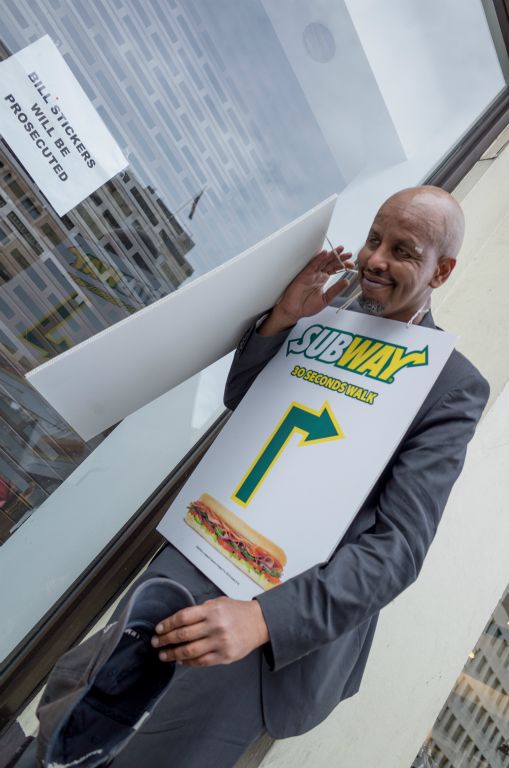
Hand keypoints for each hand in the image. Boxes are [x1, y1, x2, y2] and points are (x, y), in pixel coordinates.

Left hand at [151, 596, 268, 667]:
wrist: (259, 623)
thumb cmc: (237, 611)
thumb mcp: (219, 602)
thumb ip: (201, 610)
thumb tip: (179, 621)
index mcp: (212, 610)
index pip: (183, 617)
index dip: (168, 624)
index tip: (158, 629)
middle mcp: (215, 626)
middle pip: (183, 634)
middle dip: (166, 640)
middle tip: (155, 643)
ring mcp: (220, 642)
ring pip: (190, 651)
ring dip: (173, 654)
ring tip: (163, 655)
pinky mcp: (224, 656)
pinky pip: (201, 661)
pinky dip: (188, 662)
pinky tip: (180, 660)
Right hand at [259, 247, 353, 335]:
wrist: (294, 311)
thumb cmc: (306, 306)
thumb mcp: (326, 299)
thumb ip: (335, 290)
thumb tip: (346, 282)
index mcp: (322, 279)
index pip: (334, 269)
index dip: (343, 265)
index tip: (351, 264)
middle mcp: (317, 274)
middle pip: (330, 263)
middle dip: (339, 258)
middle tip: (348, 254)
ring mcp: (310, 274)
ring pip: (322, 261)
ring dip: (331, 255)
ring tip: (340, 250)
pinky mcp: (304, 275)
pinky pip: (312, 265)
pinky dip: (318, 258)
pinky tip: (325, 254)